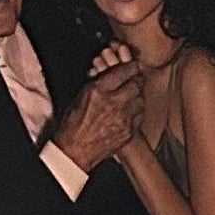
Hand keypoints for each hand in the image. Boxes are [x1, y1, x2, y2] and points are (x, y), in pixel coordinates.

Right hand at [49, 49, 143, 169]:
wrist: (76, 149)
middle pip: (136, 85)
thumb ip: (98, 83)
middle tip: (136, 79)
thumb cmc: (74, 122)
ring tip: (132, 95)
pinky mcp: (129, 131)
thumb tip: (110, 71)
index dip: (131, 67)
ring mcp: (123, 118)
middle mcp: (113, 102)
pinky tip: (130, 110)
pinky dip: (136, 111)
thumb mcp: (82, 95)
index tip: (134, 65)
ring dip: (137, 96)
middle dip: (137, 80)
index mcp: (98, 90)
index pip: (123, 71)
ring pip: (140, 100)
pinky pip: (140, 115)